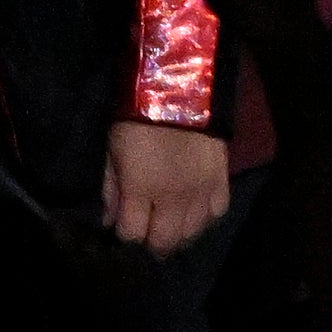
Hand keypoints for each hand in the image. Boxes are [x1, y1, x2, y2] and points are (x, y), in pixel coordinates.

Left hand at [104, 119, 230, 254]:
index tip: (126, 224)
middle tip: (149, 231)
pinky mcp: (221, 178)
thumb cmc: (137, 119)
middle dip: (152, 242)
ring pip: (192, 232)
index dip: (126, 234)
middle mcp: (173, 197)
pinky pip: (217, 212)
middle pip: (164, 241)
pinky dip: (205, 218)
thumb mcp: (113, 151)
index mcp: (141, 189)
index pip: (132, 234)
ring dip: (179, 233)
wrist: (180, 88)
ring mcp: (200, 189)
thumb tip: (110, 221)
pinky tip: (196, 210)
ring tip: (172, 224)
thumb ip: (111, 190)